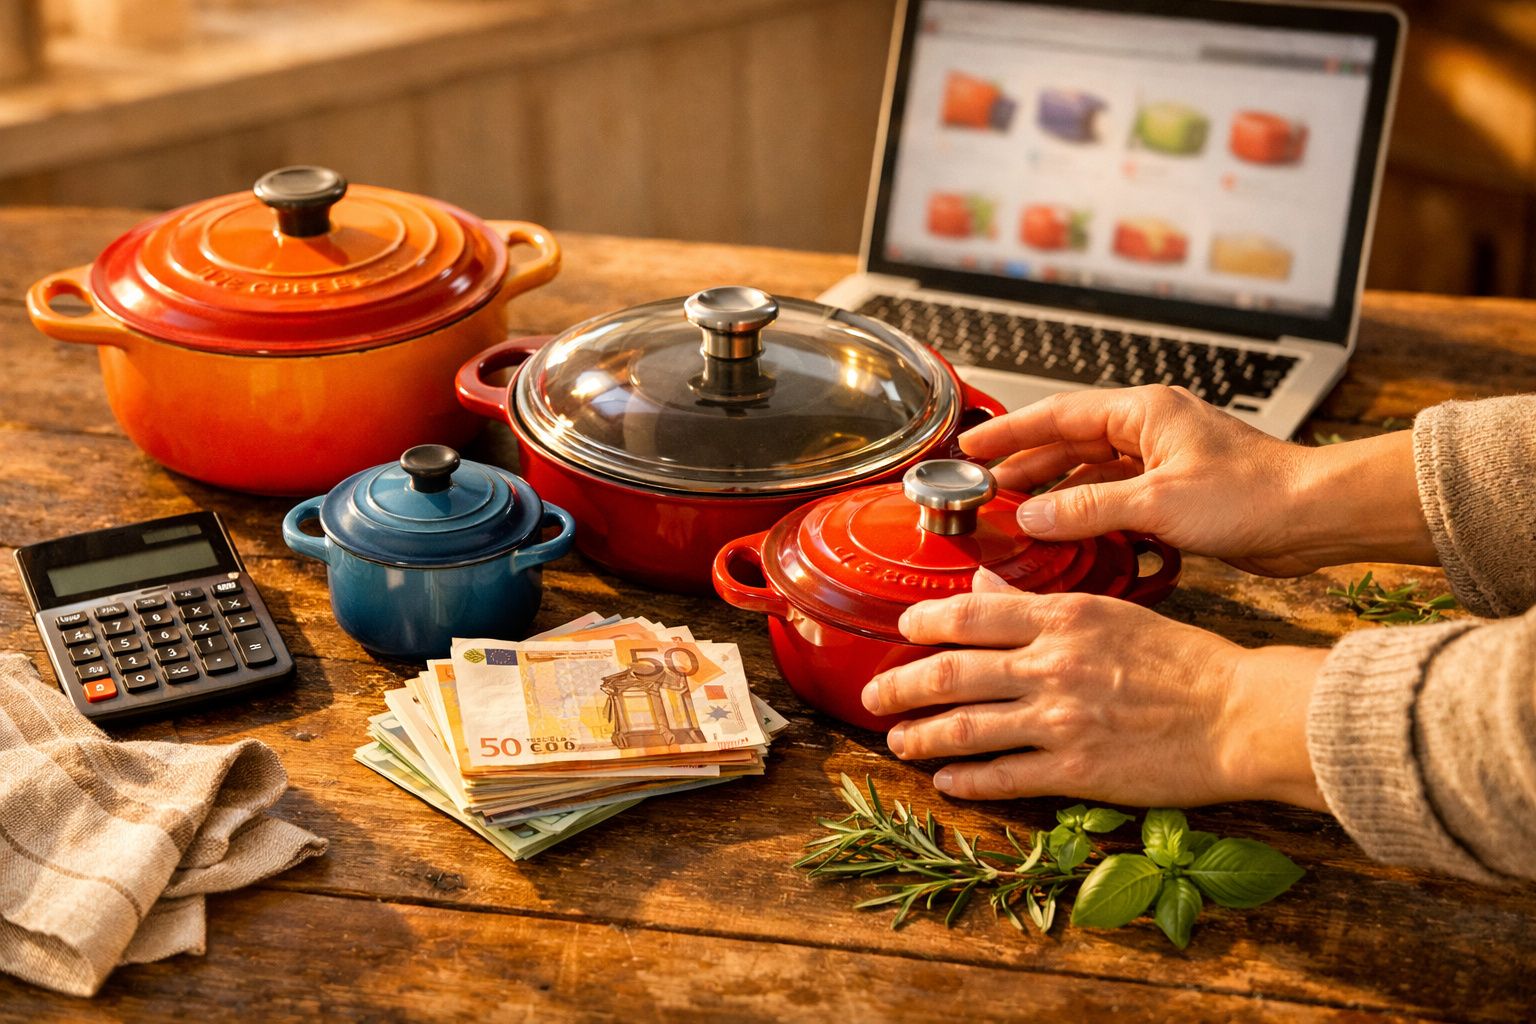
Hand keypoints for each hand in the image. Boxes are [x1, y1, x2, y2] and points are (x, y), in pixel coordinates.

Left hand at [860, 568, 1327, 808]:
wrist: (1240, 714)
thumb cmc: (1188, 662)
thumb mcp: (1116, 611)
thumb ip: (1048, 607)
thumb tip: (989, 594)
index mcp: (1064, 618)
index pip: (970, 615)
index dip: (924, 625)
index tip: (902, 632)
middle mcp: (1052, 665)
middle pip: (950, 672)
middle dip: (901, 686)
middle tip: (874, 696)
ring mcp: (1060, 720)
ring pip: (965, 727)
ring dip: (922, 735)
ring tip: (899, 741)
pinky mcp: (1075, 770)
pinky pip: (1003, 777)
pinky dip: (966, 780)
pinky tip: (947, 781)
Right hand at [959, 384, 1434, 575]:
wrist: (1313, 516)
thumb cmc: (1256, 494)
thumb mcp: (1158, 503)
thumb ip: (1087, 508)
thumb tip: (1032, 515)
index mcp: (1144, 412)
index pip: (1058, 414)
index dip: (1010, 430)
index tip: (973, 444)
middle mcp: (1151, 429)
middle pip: (1070, 439)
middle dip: (1025, 461)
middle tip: (983, 483)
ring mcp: (1163, 460)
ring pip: (1090, 468)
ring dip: (1052, 487)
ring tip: (1013, 507)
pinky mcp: (1175, 492)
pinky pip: (1114, 494)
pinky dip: (1084, 508)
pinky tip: (1064, 528)